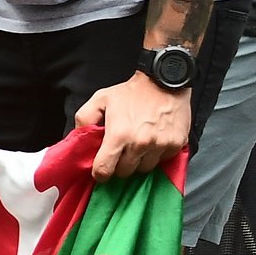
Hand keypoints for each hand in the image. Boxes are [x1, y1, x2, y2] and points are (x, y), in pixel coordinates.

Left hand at [74, 71, 190, 181]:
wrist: (164, 81)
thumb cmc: (131, 92)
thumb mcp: (100, 100)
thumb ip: (84, 120)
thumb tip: (79, 139)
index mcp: (119, 135)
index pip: (104, 169)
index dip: (99, 173)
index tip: (100, 170)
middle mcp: (140, 144)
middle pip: (125, 172)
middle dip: (119, 166)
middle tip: (119, 153)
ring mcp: (160, 146)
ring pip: (144, 169)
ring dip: (138, 161)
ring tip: (137, 145)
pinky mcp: (176, 145)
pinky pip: (162, 161)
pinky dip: (156, 155)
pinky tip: (153, 141)